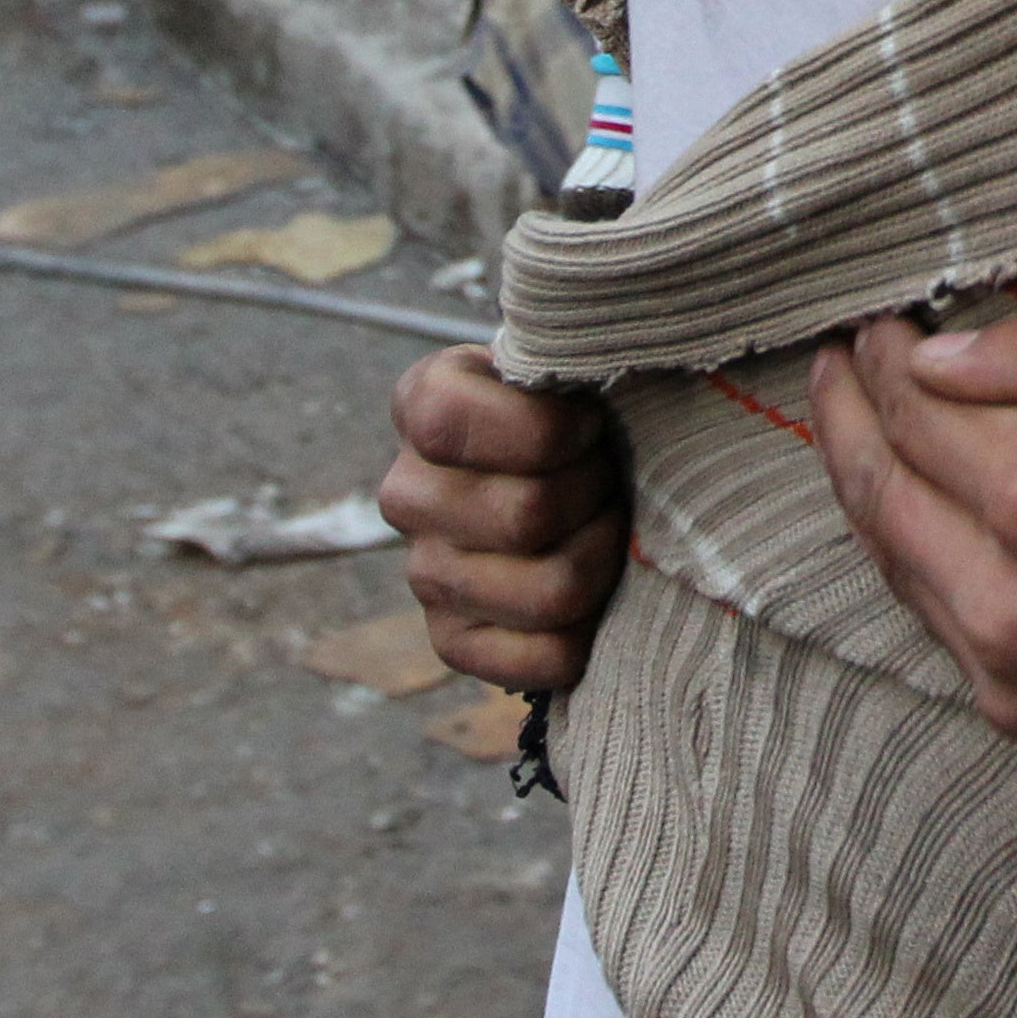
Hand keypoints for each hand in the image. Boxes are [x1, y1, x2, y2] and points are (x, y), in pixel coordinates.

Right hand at [381, 342, 626, 691]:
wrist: (576, 475)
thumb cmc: (584, 409)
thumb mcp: (570, 363)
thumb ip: (571, 357)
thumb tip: (594, 372)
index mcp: (424, 405)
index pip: (449, 422)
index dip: (543, 428)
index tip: (589, 421)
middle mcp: (407, 493)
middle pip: (524, 514)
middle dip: (596, 492)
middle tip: (609, 477)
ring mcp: (425, 574)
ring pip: (549, 591)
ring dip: (603, 558)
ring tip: (608, 528)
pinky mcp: (455, 641)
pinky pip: (541, 660)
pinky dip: (590, 632)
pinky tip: (595, 595)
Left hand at [809, 309, 1016, 796]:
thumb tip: (936, 353)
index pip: (915, 408)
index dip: (887, 359)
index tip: (884, 326)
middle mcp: (1003, 600)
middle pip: (877, 492)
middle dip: (846, 418)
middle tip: (835, 367)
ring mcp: (1012, 677)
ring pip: (894, 567)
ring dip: (868, 491)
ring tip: (861, 431)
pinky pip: (941, 627)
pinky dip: (917, 561)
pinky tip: (927, 521)